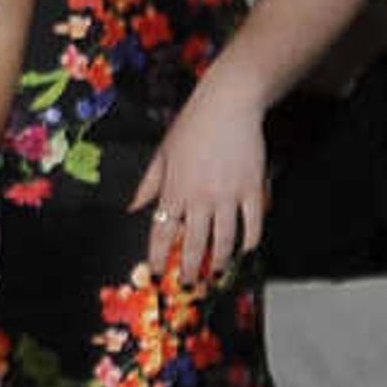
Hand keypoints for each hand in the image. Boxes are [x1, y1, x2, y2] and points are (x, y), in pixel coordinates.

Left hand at [129, 79, 267, 288]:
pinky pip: (252, 225)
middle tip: (190, 282)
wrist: (228, 103)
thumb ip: (149, 184)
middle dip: (190, 268)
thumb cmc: (193, 125)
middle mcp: (199, 197)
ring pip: (224, 241)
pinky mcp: (253, 189)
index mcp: (174, 189)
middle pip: (194, 244)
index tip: (157, 272)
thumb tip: (134, 208)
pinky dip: (249, 241)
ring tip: (216, 272)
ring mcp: (228, 195)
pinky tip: (245, 249)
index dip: (159, 257)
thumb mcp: (163, 152)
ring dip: (219, 261)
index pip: (162, 233)